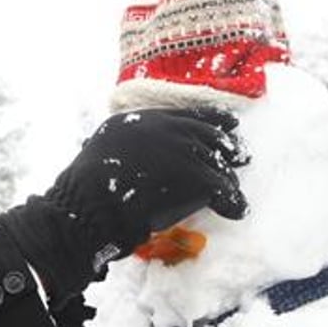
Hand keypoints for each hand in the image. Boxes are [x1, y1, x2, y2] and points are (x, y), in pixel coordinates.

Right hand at [0, 107, 247, 301]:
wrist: (90, 205)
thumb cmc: (86, 189)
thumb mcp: (103, 148)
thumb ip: (127, 145)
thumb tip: (135, 153)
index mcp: (145, 120)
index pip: (189, 115)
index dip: (213, 120)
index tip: (229, 124)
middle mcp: (169, 130)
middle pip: (211, 135)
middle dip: (228, 147)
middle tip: (241, 157)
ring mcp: (186, 152)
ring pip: (220, 164)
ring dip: (228, 179)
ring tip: (233, 192)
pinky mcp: (199, 178)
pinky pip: (226, 190)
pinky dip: (234, 203)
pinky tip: (236, 210)